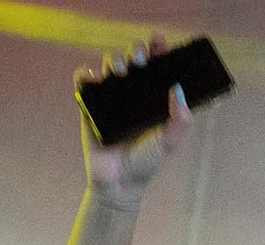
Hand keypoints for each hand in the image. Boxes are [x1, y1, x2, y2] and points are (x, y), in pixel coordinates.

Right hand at [74, 36, 192, 207]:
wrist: (118, 183)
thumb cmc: (146, 163)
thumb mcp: (168, 142)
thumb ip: (179, 121)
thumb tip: (179, 91)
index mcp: (154, 100)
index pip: (157, 69)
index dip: (158, 51)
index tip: (159, 41)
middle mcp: (133, 96)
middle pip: (133, 63)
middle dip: (135, 53)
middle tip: (138, 57)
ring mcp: (111, 100)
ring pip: (110, 68)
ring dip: (113, 61)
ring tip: (119, 68)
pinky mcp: (90, 107)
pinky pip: (85, 84)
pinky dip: (85, 75)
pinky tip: (92, 76)